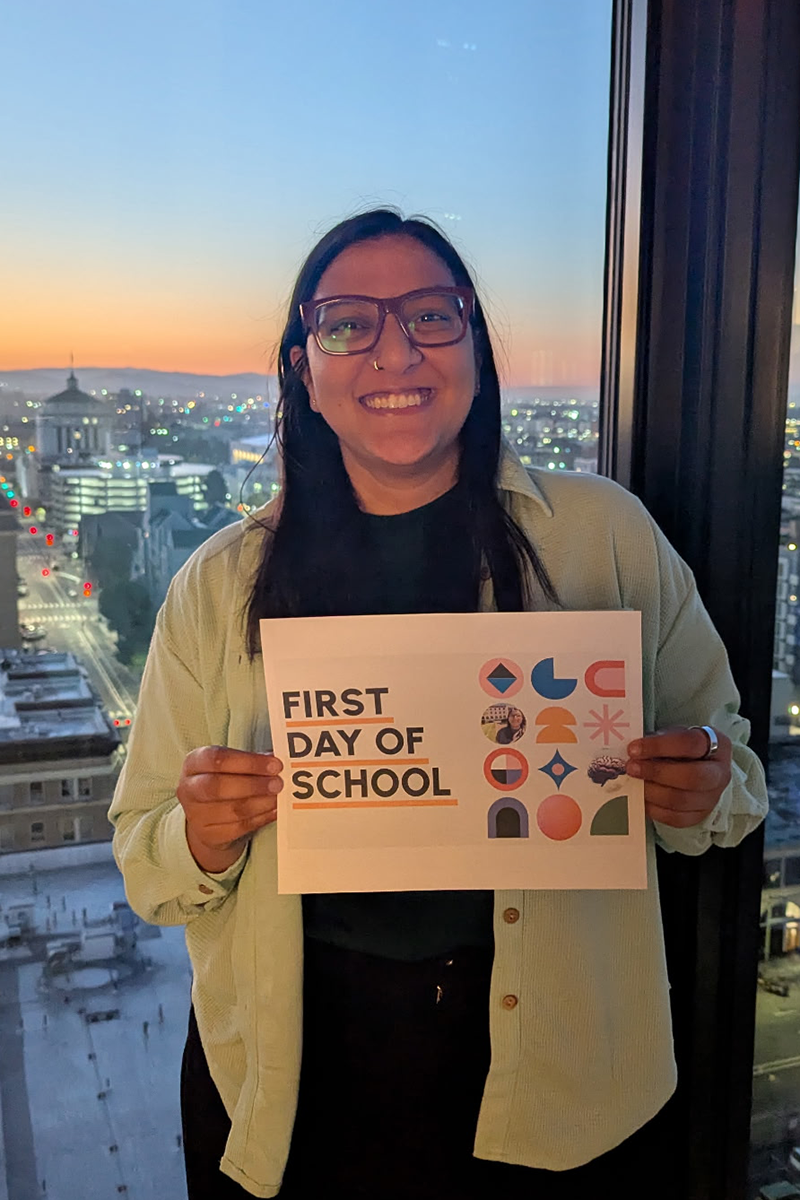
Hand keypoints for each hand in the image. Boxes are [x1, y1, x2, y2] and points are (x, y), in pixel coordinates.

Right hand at [177, 745, 282, 872]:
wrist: (207, 817)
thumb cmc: (224, 782)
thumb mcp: (231, 766)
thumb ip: (252, 761)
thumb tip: (276, 758)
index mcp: (193, 763)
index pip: (217, 759)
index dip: (248, 762)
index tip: (274, 764)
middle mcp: (188, 788)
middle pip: (218, 786)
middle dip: (253, 784)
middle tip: (278, 783)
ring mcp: (196, 814)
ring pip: (231, 810)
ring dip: (260, 803)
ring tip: (278, 797)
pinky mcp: (208, 835)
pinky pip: (238, 827)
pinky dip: (260, 818)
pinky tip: (273, 811)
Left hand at [625, 727, 731, 827]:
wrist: (699, 768)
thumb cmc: (683, 749)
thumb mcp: (675, 735)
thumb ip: (659, 740)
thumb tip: (633, 751)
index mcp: (718, 744)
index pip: (690, 744)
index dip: (659, 746)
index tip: (633, 748)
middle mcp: (720, 773)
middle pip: (692, 777)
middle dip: (657, 772)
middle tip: (631, 768)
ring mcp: (713, 798)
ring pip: (682, 800)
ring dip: (652, 792)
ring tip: (633, 782)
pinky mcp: (700, 816)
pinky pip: (676, 818)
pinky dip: (654, 809)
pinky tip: (640, 798)